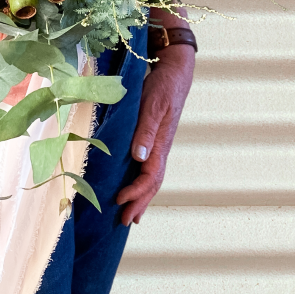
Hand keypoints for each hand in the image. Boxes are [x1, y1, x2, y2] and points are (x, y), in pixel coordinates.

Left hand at [116, 44, 194, 224]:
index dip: (135, 192)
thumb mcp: (153, 106)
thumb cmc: (163, 87)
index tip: (119, 201)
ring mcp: (158, 145)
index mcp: (161, 144)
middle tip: (125, 222)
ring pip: (152, 179)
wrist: (175, 72)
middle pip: (153, 184)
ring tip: (131, 214)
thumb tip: (138, 157)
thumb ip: (146, 130)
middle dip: (139, 203)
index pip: (150, 177)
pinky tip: (134, 188)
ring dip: (141, 197)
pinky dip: (142, 183)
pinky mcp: (153, 139)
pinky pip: (149, 168)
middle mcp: (161, 148)